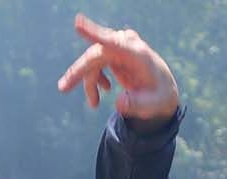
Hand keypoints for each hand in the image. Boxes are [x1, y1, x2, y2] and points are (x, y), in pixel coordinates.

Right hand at [56, 14, 179, 126]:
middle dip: (78, 72)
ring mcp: (119, 46)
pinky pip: (95, 62)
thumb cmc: (159, 96)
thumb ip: (137, 105)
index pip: (114, 42)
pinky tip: (104, 90)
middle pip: (95, 54)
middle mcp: (126, 45)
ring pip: (92, 60)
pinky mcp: (114, 51)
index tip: (77, 23)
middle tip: (63, 88)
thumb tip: (119, 103)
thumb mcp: (154, 106)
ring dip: (89, 82)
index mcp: (138, 54)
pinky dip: (93, 79)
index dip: (94, 33)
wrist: (163, 90)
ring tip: (94, 104)